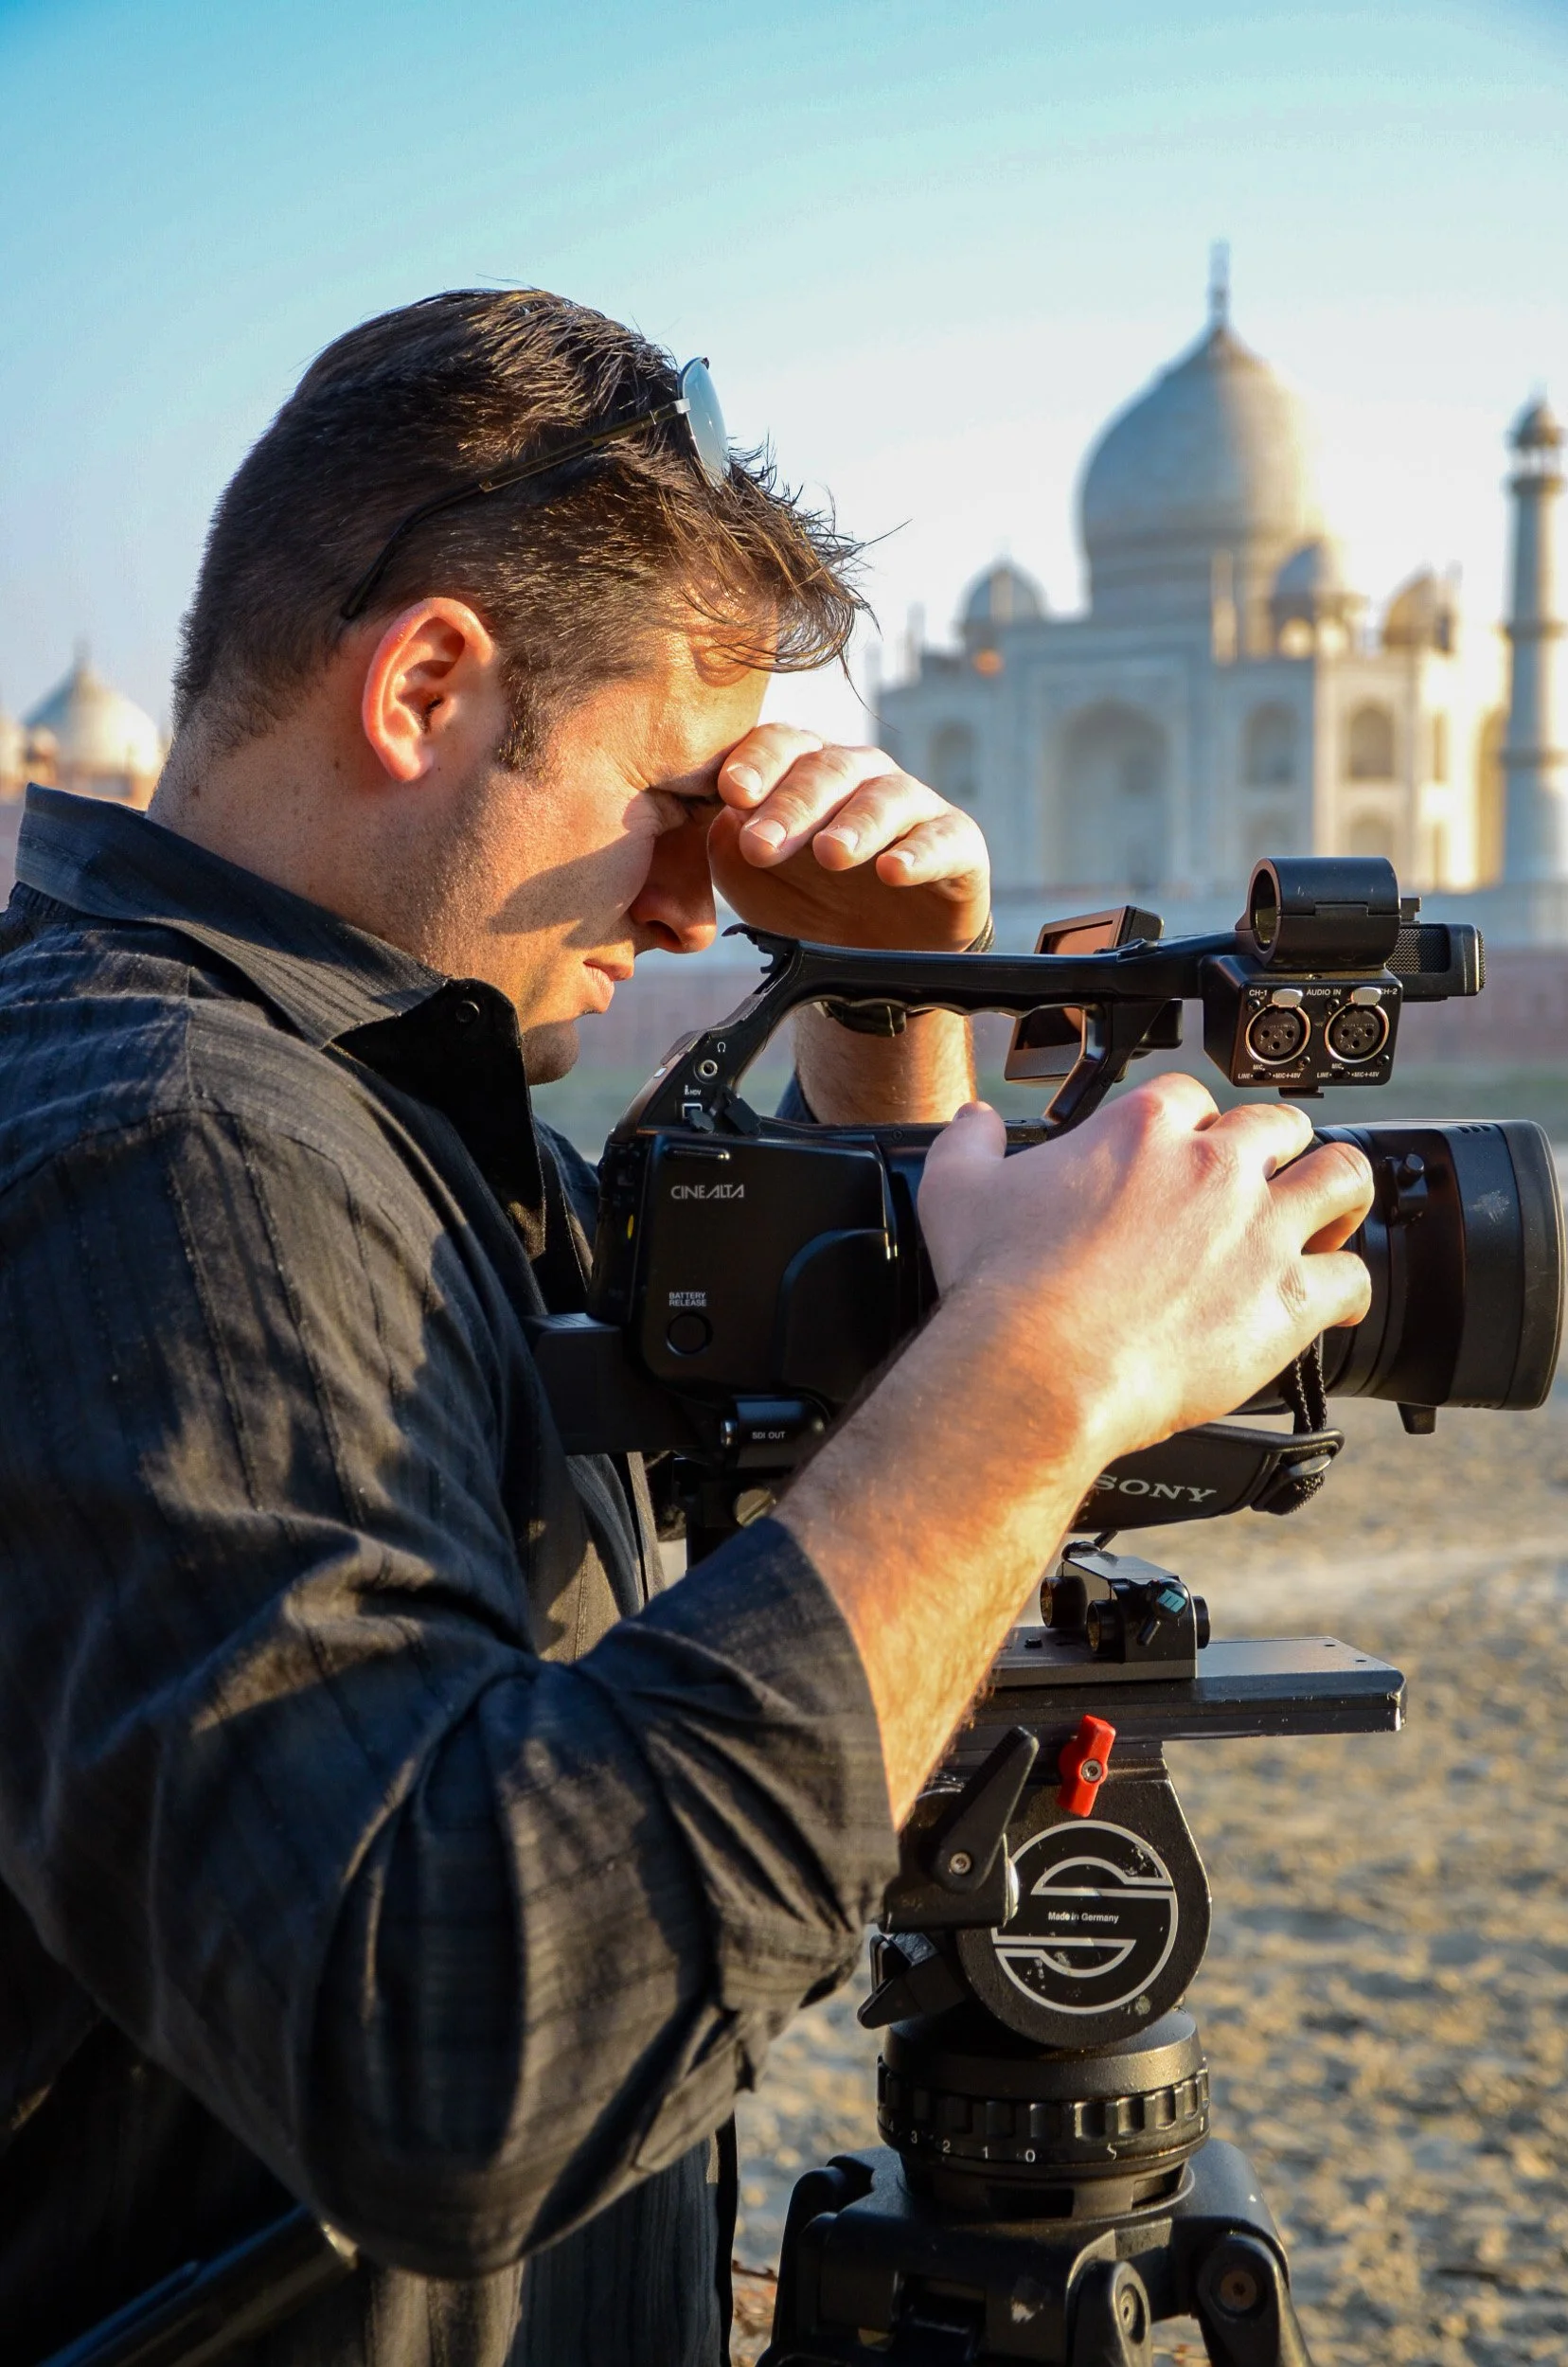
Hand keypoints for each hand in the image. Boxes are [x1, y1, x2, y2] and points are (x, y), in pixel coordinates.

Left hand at [705, 724, 989, 949]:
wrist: (876, 955)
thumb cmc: (807, 900)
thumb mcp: (753, 879)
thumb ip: (727, 847)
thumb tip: (720, 821)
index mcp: (805, 770)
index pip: (779, 745)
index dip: (756, 762)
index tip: (732, 792)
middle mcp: (860, 776)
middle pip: (826, 770)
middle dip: (793, 805)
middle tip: (763, 842)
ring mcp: (912, 806)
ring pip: (885, 797)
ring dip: (855, 824)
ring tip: (830, 854)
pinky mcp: (958, 842)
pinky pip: (943, 838)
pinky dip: (919, 853)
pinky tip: (894, 871)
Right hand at [917, 1076, 1374, 1472]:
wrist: (1039, 1372)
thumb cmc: (1001, 1287)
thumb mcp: (960, 1191)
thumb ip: (970, 1142)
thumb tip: (975, 1120)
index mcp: (1145, 1128)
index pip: (1192, 1096)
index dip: (1191, 1124)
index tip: (1180, 1153)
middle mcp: (1216, 1167)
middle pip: (1281, 1126)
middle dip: (1275, 1151)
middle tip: (1258, 1185)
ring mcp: (1261, 1231)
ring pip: (1342, 1179)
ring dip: (1336, 1197)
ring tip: (1323, 1222)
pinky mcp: (1289, 1299)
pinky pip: (1353, 1278)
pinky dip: (1347, 1289)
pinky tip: (1330, 1302)